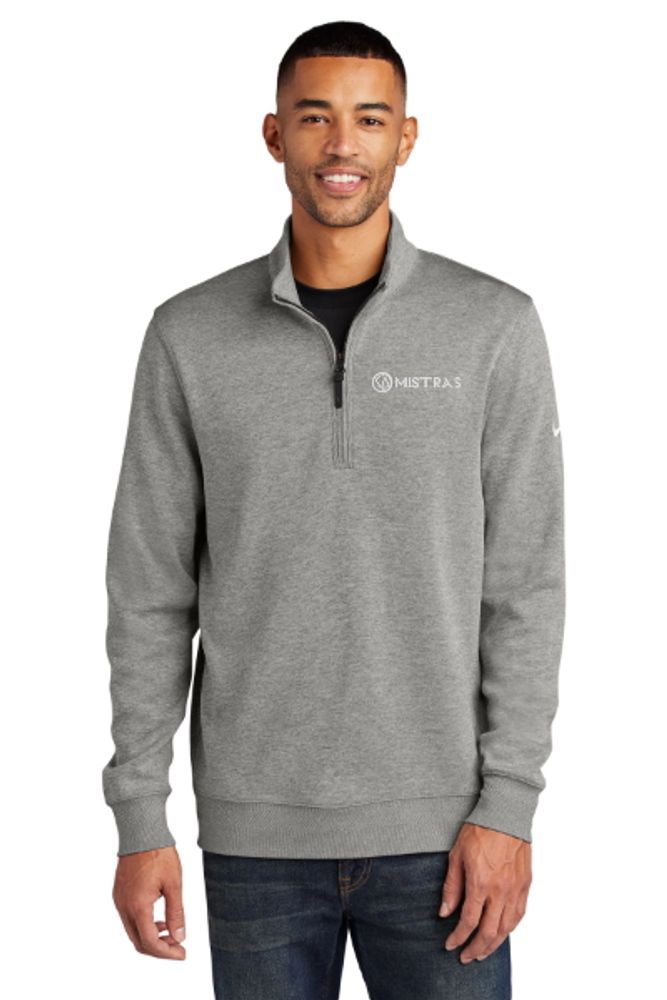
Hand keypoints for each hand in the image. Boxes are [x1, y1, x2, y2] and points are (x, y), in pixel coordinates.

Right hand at [112, 846, 186, 958]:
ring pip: (133, 932)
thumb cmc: (159, 854)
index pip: (150, 942)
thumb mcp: (174, 884)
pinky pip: (128, 919)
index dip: (167, 953)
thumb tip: (180, 937)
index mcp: (138, 906)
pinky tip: (158, 919)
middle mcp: (124, 907)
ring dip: (151, 937)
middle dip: (159, 949)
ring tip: (170, 932)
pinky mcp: (119, 894)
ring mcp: (119, 901)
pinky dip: (143, 925)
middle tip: (178, 947)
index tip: (182, 953)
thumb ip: (176, 913)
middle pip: (138, 942)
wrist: (141, 832)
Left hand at [438, 822, 531, 962]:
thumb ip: (452, 887)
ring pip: (507, 929)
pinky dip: (510, 929)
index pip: (468, 922)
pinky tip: (502, 933)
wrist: (505, 814)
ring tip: (483, 952)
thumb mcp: (456, 856)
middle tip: (465, 957)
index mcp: (480, 884)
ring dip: (494, 945)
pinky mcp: (526, 885)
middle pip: (489, 932)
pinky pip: (519, 915)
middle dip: (475, 949)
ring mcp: (515, 889)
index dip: (458, 937)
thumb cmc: (479, 831)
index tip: (450, 945)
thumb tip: (444, 912)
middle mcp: (500, 891)